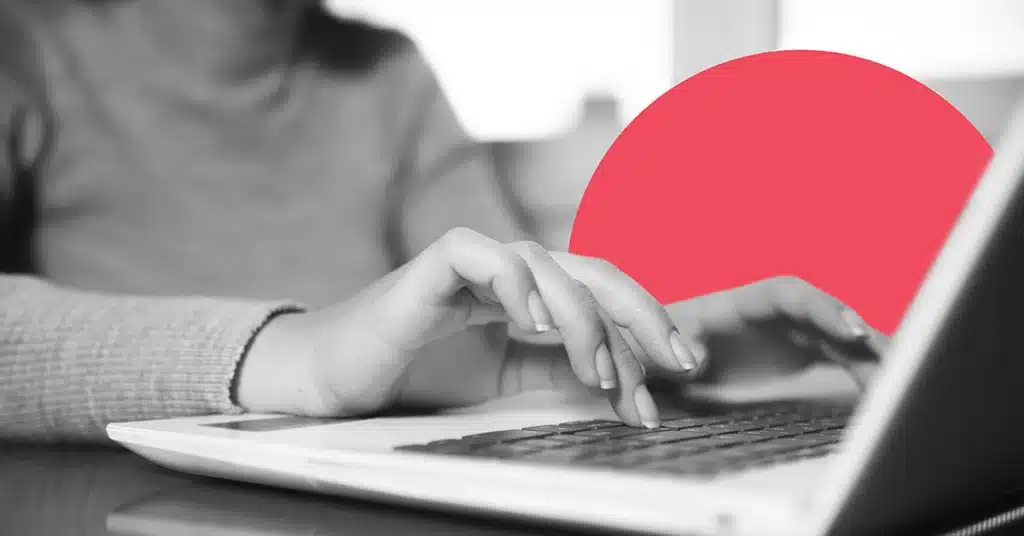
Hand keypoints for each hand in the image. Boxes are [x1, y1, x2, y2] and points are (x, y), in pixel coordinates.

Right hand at [235, 228, 698, 427]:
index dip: (644, 327)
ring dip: (584, 322)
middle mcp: (511, 273)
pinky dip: (515, 283)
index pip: (602, 297)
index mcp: (531, 295)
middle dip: (642, 316)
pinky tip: (533, 321)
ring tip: (600, 374)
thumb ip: (553, 371)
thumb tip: (622, 384)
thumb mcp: (503, 380)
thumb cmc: (413, 375)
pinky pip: (484, 255)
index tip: (681, 371)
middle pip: (594, 273)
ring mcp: (475, 263)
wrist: (337, 382)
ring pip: (550, 268)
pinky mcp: (434, 265)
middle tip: (677, 363)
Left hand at [657, 277, 889, 384]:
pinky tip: (892, 398)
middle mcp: (777, 316)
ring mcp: (795, 337)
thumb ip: (675, 351)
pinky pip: (845, 365)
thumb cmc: (657, 348)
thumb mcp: (657, 347)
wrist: (658, 364)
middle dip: (866, 337)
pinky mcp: (806, 360)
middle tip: (903, 364)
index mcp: (744, 303)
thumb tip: (694, 363)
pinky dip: (869, 379)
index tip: (851, 331)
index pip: (791, 296)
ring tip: (909, 386)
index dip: (823, 309)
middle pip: (829, 318)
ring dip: (877, 361)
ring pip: (845, 344)